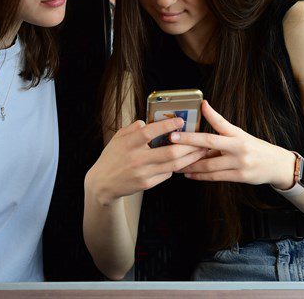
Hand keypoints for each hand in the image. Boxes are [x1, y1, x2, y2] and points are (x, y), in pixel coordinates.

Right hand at [86, 118, 207, 205]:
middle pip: (169, 152)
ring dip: (189, 158)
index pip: (149, 132)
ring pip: (173, 165)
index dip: (166, 125)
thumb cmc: (112, 157)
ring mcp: (142, 173)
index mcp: (128, 144)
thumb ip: (133, 128)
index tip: (180, 120)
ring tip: (200, 151)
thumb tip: (147, 121)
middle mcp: (136, 159)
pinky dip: (176, 166)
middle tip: (200, 139)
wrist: (102, 183)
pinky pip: (167, 174)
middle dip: (189, 145)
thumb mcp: (118, 138)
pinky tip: (184, 161)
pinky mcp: (146, 184)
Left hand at [172, 101, 295, 187]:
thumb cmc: (255, 148)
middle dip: (189, 141)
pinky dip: (200, 175)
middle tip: (172, 140)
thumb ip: (222, 131)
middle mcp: (239, 146)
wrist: (277, 165)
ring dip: (190, 164)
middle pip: (210, 142)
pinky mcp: (240, 176)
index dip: (209, 113)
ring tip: (176, 163)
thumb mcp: (241, 135)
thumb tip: (202, 121)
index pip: (221, 122)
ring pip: (209, 164)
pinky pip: (215, 177)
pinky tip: (189, 174)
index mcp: (238, 134)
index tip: (199, 106)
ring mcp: (240, 162)